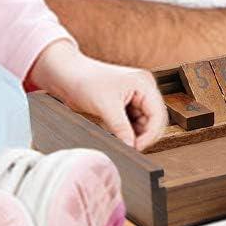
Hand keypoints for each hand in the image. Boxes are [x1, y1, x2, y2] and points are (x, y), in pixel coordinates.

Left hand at [30, 40, 167, 150]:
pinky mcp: (125, 105)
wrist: (68, 76)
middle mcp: (143, 89)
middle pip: (154, 120)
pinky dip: (127, 132)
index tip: (137, 148)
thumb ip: (121, 128)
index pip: (157, 114)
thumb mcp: (106, 106)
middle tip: (129, 149)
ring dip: (135, 135)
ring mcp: (135, 97)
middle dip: (143, 135)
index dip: (150, 134)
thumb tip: (132, 148)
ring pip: (144, 124)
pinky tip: (117, 136)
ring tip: (120, 141)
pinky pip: (133, 123)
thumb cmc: (86, 81)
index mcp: (144, 83)